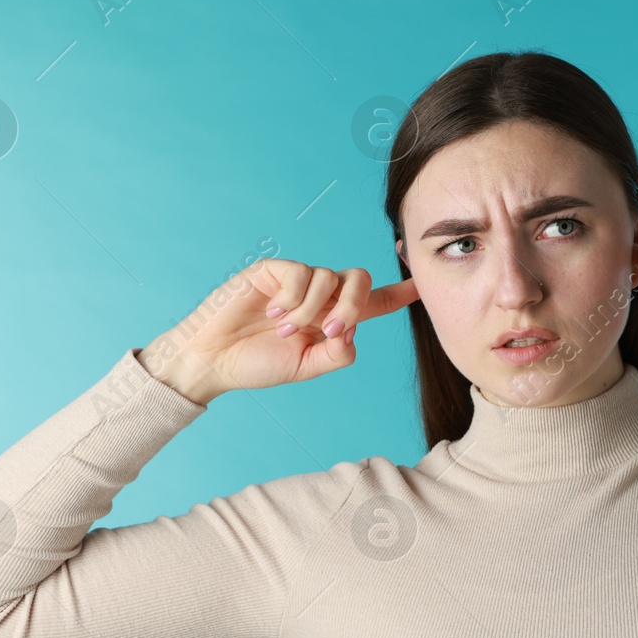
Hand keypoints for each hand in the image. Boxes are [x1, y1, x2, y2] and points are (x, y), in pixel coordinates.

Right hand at [140, 259, 418, 403]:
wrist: (213, 360)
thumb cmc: (257, 363)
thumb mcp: (306, 367)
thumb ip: (337, 354)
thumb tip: (353, 332)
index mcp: (332, 319)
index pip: (375, 302)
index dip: (400, 293)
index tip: (423, 285)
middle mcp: (320, 296)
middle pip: (359, 281)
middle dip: (352, 306)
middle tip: (329, 332)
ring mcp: (297, 281)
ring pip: (329, 279)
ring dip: (311, 311)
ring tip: (285, 331)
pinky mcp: (274, 270)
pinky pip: (301, 273)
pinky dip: (292, 298)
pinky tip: (272, 314)